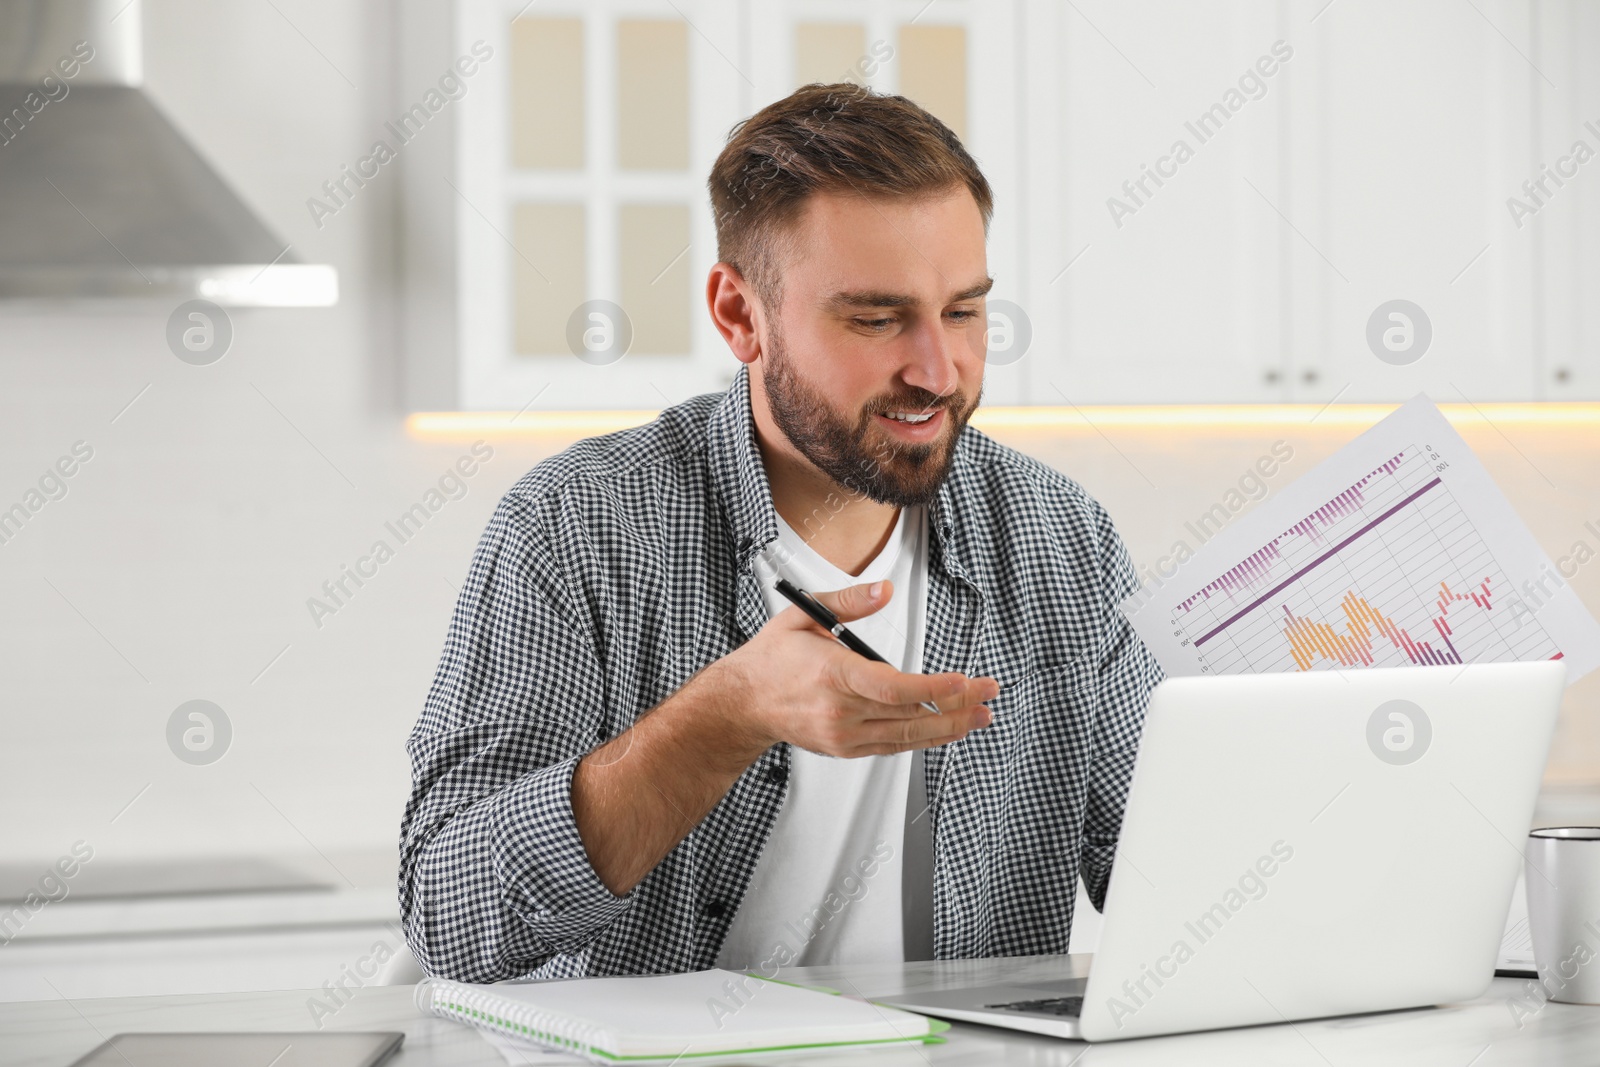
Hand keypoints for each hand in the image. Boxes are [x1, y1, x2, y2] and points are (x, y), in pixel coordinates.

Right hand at [711, 579, 997, 758]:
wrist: (743, 703)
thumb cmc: (772, 660)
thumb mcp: (805, 615)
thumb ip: (849, 601)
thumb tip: (885, 589)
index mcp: (832, 675)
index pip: (892, 688)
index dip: (933, 688)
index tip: (963, 681)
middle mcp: (840, 712)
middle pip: (909, 714)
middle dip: (956, 705)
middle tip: (988, 694)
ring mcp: (844, 736)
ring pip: (907, 736)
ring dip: (948, 727)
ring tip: (979, 715)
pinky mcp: (846, 749)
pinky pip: (893, 746)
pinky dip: (923, 737)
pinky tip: (946, 729)